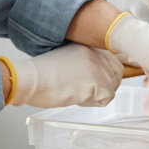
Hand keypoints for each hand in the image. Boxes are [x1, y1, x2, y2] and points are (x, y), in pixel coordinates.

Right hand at [4, 45, 124, 107]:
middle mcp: (97, 54)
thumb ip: (83, 61)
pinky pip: (105, 98)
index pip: (112, 60)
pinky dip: (92, 102)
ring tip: (78, 92)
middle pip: (117, 73)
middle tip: (86, 90)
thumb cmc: (41, 72)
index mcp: (89, 46)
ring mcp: (99, 68)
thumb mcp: (65, 57)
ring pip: (112, 87)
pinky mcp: (98, 84)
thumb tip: (93, 74)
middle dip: (105, 85)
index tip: (93, 81)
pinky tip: (77, 97)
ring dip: (98, 94)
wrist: (32, 79)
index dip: (105, 73)